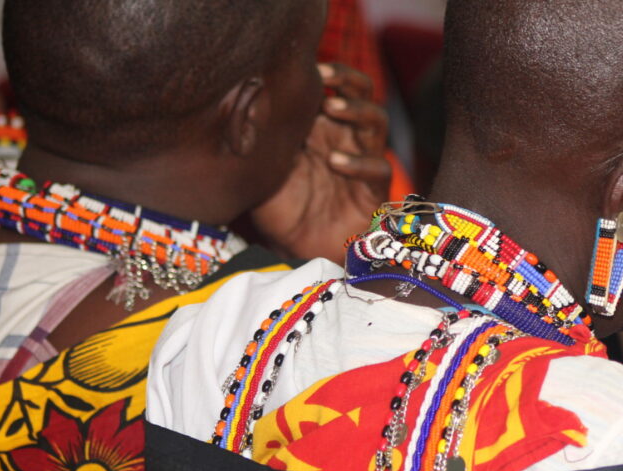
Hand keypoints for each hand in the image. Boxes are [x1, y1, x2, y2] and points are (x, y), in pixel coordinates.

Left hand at [252, 63, 391, 262]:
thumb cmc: (279, 207)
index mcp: (320, 127)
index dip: (328, 72)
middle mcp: (344, 138)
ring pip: (377, 122)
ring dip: (357, 110)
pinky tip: (335, 163)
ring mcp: (362, 162)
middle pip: (363, 93)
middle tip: (325, 78)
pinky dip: (360, 162)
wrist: (294, 251)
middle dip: (347, 80)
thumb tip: (243, 100)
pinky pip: (379, 168)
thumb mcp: (263, 167)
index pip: (336, 86)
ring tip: (332, 109)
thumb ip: (261, 137)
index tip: (307, 67)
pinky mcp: (374, 191)